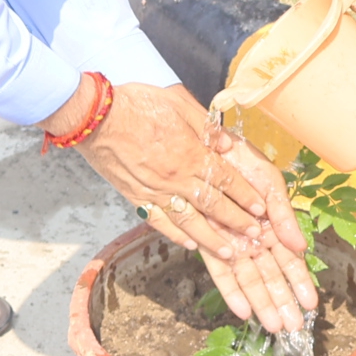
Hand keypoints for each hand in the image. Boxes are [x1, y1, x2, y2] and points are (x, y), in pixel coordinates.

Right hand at [74, 84, 316, 330]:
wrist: (95, 116)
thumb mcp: (177, 102)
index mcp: (189, 152)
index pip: (225, 179)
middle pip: (213, 205)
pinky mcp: (135, 197)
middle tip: (254, 236)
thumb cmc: (136, 102)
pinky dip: (176, 235)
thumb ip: (204, 125)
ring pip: (190, 220)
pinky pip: (159, 221)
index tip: (260, 209)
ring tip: (230, 253)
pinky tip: (189, 244)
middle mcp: (176, 177)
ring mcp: (155, 191)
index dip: (245, 195)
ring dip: (212, 238)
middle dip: (237, 222)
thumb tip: (226, 143)